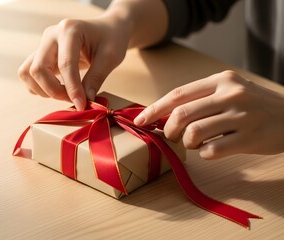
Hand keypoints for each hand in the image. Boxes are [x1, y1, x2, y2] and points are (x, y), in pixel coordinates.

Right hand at [18, 16, 130, 109]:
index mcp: (69, 30)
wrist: (107, 30)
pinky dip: (39, 87)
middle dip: (54, 90)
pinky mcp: (40, 54)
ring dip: (42, 90)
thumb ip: (95, 78)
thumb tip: (84, 101)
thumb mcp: (110, 57)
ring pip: (27, 72)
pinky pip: (28, 75)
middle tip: (74, 99)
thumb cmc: (111, 39)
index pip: (65, 64)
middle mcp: (51, 35)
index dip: (72, 88)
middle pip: (38, 69)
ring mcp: (43, 44)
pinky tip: (57, 89)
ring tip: (64, 94)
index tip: (81, 105)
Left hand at [134, 70, 283, 158]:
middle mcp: (231, 94)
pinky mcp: (249, 138)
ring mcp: (241, 116)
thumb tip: (162, 115)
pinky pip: (211, 151)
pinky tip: (213, 149)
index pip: (178, 95)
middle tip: (173, 136)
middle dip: (169, 130)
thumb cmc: (253, 106)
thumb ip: (200, 99)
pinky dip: (204, 154)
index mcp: (221, 80)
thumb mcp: (229, 91)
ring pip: (194, 133)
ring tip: (197, 143)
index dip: (154, 109)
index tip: (139, 121)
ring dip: (188, 143)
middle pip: (181, 115)